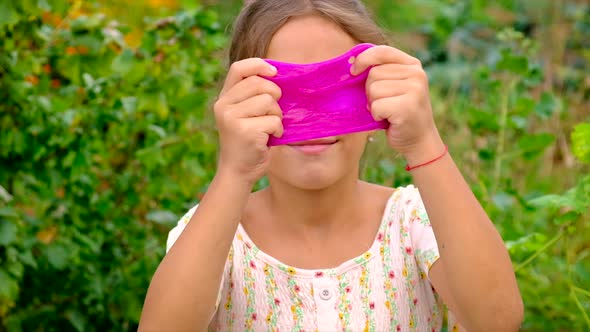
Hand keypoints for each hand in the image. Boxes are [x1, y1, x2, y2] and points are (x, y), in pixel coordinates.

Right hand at [214, 58, 283, 185]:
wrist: (237, 172)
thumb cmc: (247, 142)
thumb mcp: (244, 115)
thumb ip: (252, 96)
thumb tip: (277, 75)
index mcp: (223, 99)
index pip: (239, 68)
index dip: (258, 65)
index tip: (274, 72)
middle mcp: (224, 106)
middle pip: (259, 83)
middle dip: (275, 95)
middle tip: (274, 112)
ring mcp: (232, 119)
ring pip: (268, 101)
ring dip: (277, 115)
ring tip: (269, 128)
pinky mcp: (246, 132)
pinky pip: (274, 121)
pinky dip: (278, 130)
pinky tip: (270, 139)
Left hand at [351, 45, 444, 164]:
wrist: (419, 140)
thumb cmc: (399, 113)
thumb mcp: (394, 87)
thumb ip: (381, 73)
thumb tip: (352, 66)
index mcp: (412, 65)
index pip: (382, 51)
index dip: (364, 59)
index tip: (353, 71)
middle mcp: (417, 74)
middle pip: (374, 73)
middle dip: (370, 91)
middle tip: (384, 103)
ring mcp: (415, 89)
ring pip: (373, 89)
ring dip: (374, 104)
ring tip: (388, 111)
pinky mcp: (408, 106)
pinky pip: (376, 106)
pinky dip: (376, 115)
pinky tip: (389, 120)